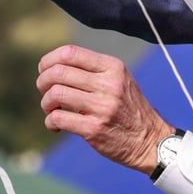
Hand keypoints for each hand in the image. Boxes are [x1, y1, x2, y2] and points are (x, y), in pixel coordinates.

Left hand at [37, 44, 172, 173]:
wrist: (150, 140)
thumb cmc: (129, 109)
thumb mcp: (119, 80)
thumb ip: (93, 70)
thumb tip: (54, 66)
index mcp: (112, 67)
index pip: (70, 52)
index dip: (49, 60)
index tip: (45, 70)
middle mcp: (108, 84)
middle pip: (58, 72)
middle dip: (42, 82)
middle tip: (45, 92)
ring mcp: (102, 107)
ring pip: (55, 94)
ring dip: (46, 103)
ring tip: (53, 110)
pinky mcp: (94, 129)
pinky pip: (58, 118)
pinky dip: (50, 121)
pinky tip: (56, 125)